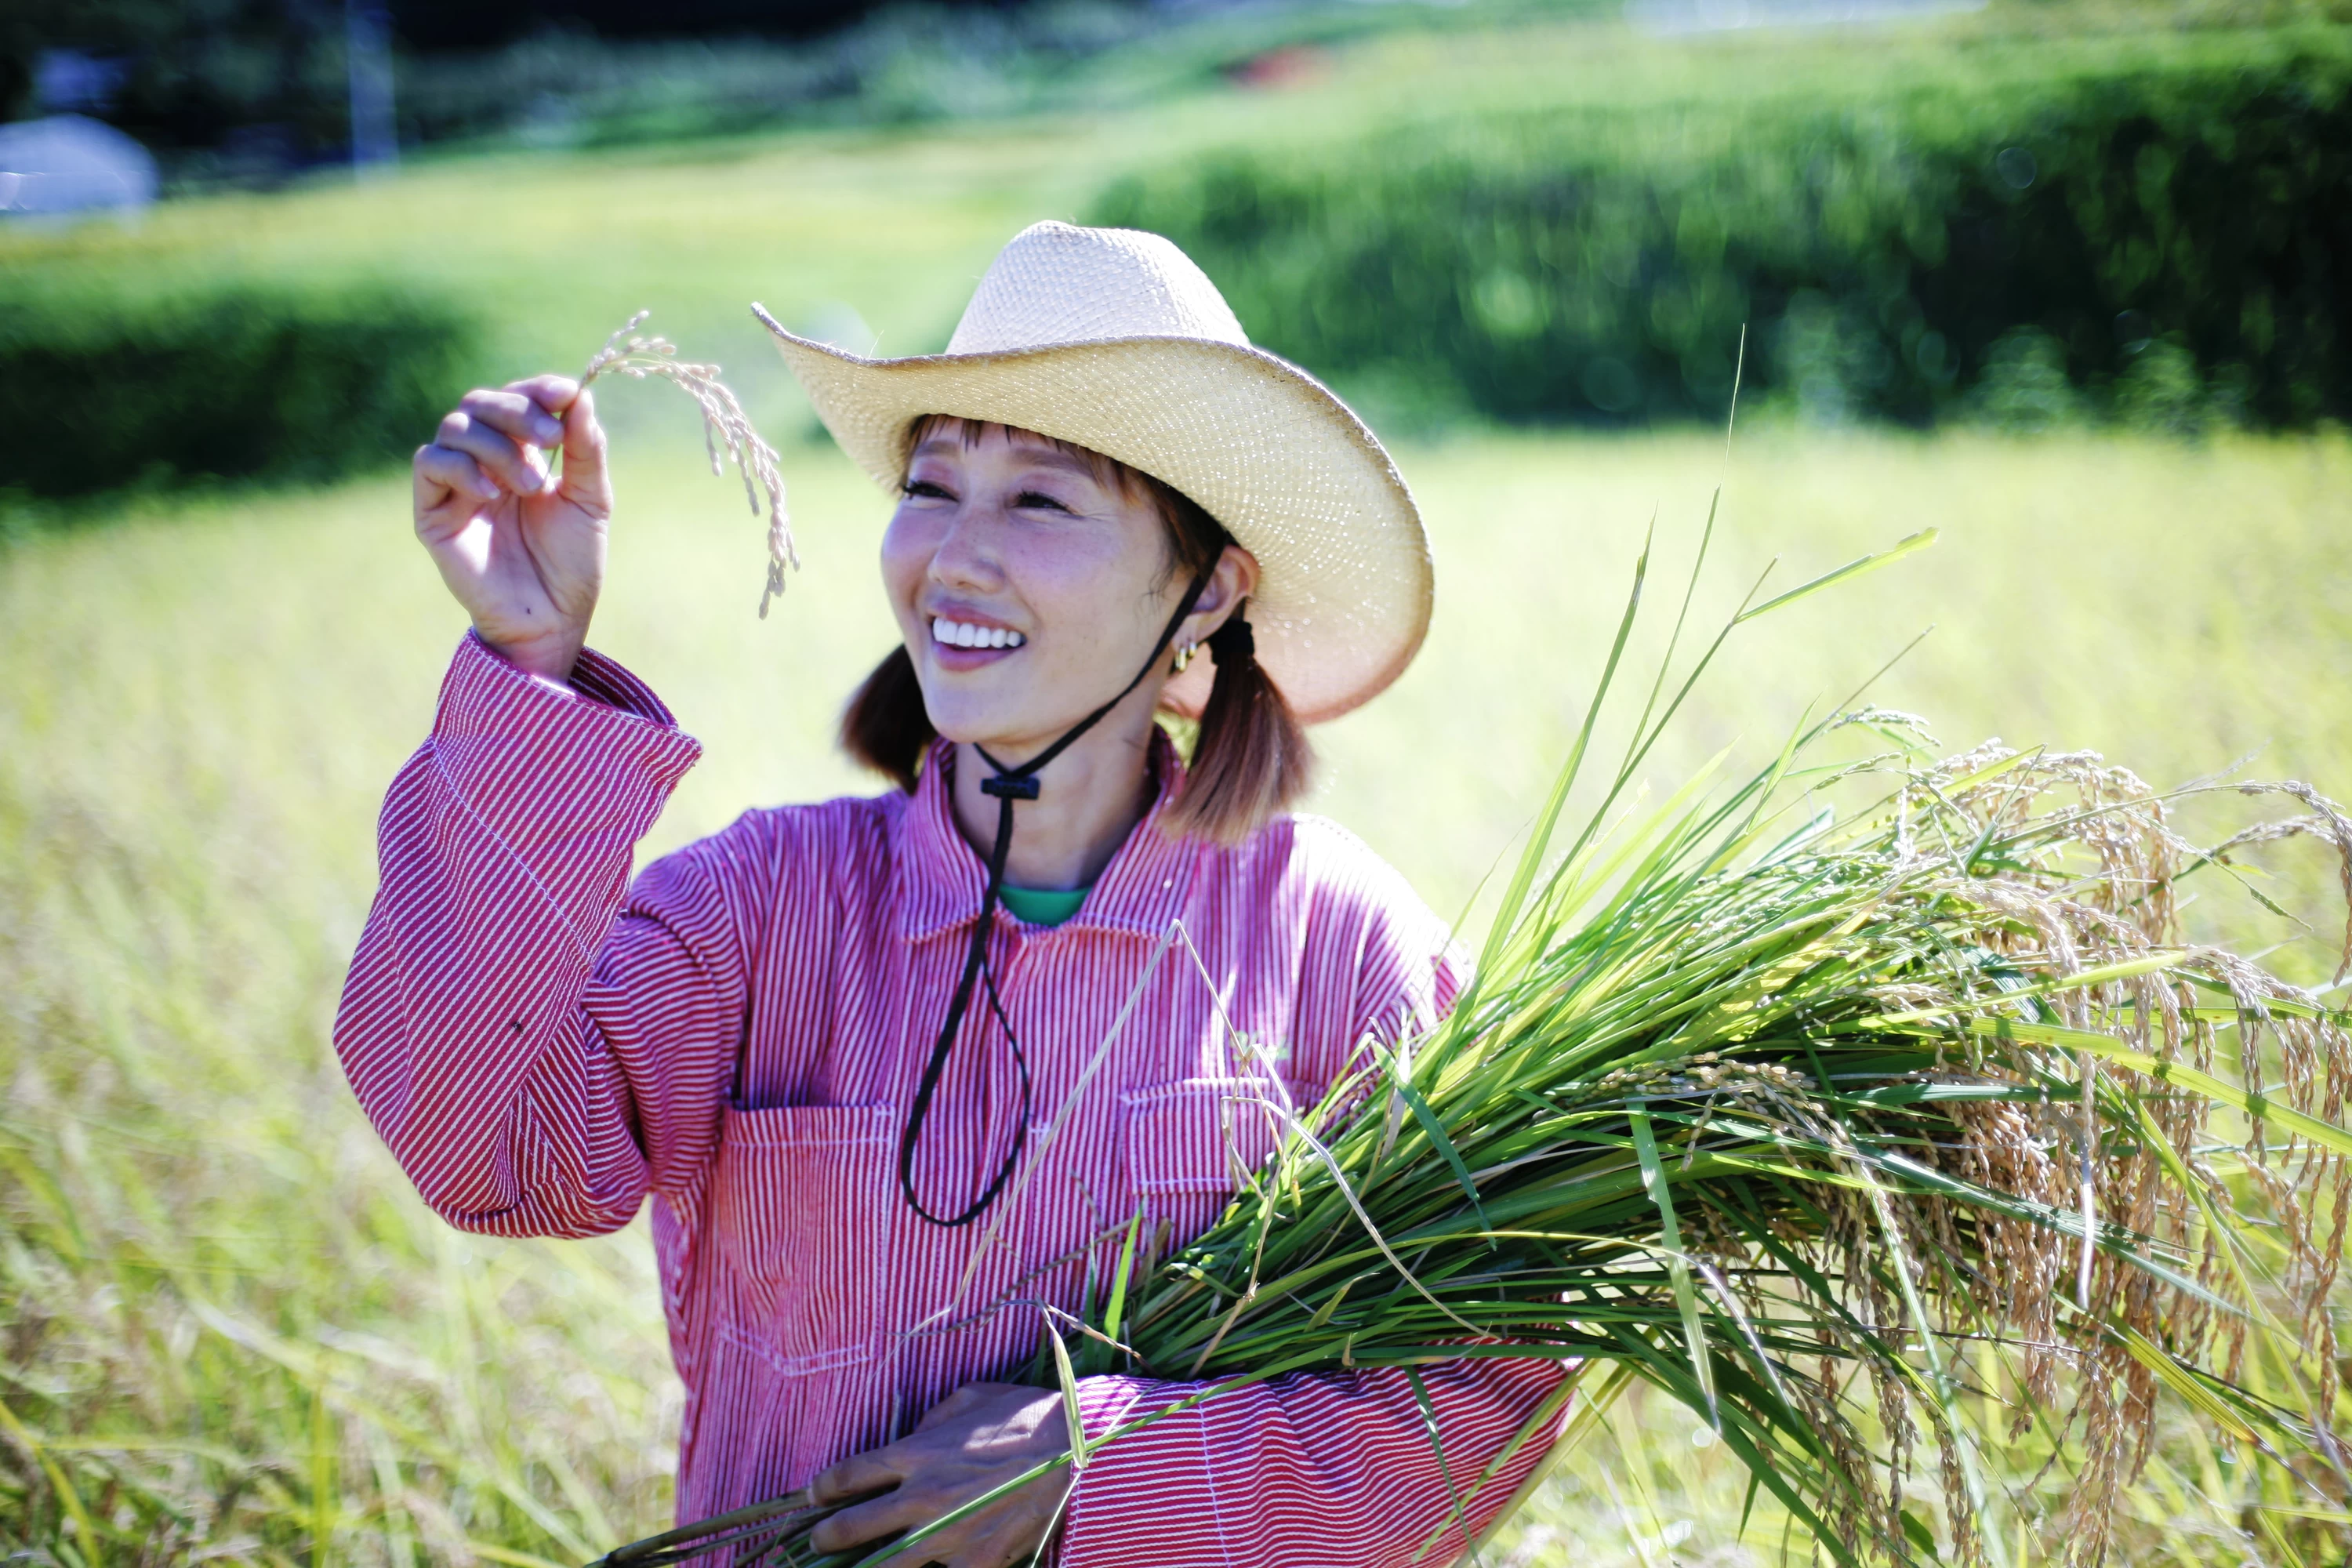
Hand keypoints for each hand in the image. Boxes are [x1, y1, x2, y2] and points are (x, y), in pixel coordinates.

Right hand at [412, 375, 610, 682]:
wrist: (552, 618)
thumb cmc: (573, 563)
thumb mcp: (590, 500)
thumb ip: (585, 449)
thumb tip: (580, 395)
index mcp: (523, 452)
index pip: (518, 399)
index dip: (537, 388)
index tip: (566, 393)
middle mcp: (485, 460)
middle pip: (481, 403)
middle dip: (518, 412)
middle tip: (550, 440)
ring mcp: (456, 483)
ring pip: (455, 427)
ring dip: (496, 446)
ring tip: (530, 485)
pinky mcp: (432, 511)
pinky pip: (429, 464)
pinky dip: (461, 467)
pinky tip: (492, 493)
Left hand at [808, 1383, 1073, 1567]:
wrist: (1078, 1452)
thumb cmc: (1027, 1417)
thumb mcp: (973, 1397)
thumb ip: (934, 1418)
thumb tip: (916, 1434)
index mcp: (916, 1453)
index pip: (849, 1474)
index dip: (823, 1489)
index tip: (814, 1497)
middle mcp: (921, 1497)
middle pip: (851, 1527)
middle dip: (825, 1538)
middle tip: (817, 1543)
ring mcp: (946, 1536)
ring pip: (885, 1565)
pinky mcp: (975, 1564)